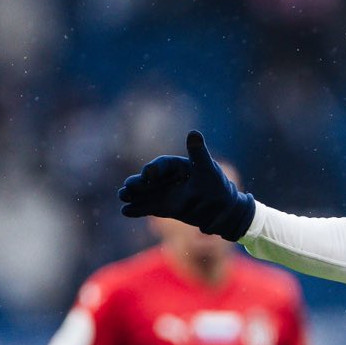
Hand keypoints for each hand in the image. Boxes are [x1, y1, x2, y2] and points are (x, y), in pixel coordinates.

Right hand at [117, 131, 256, 240]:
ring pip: (146, 193)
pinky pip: (149, 207)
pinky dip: (138, 209)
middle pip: (150, 179)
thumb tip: (194, 133)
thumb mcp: (208, 170)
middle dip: (138, 182)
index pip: (163, 165)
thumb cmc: (217, 186)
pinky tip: (125, 211)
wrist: (223, 210)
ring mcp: (165, 193)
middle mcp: (168, 179)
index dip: (155, 169)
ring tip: (122, 196)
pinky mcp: (164, 207)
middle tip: (127, 187)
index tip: (148, 173)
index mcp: (178, 165)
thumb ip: (198, 154)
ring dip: (134, 195)